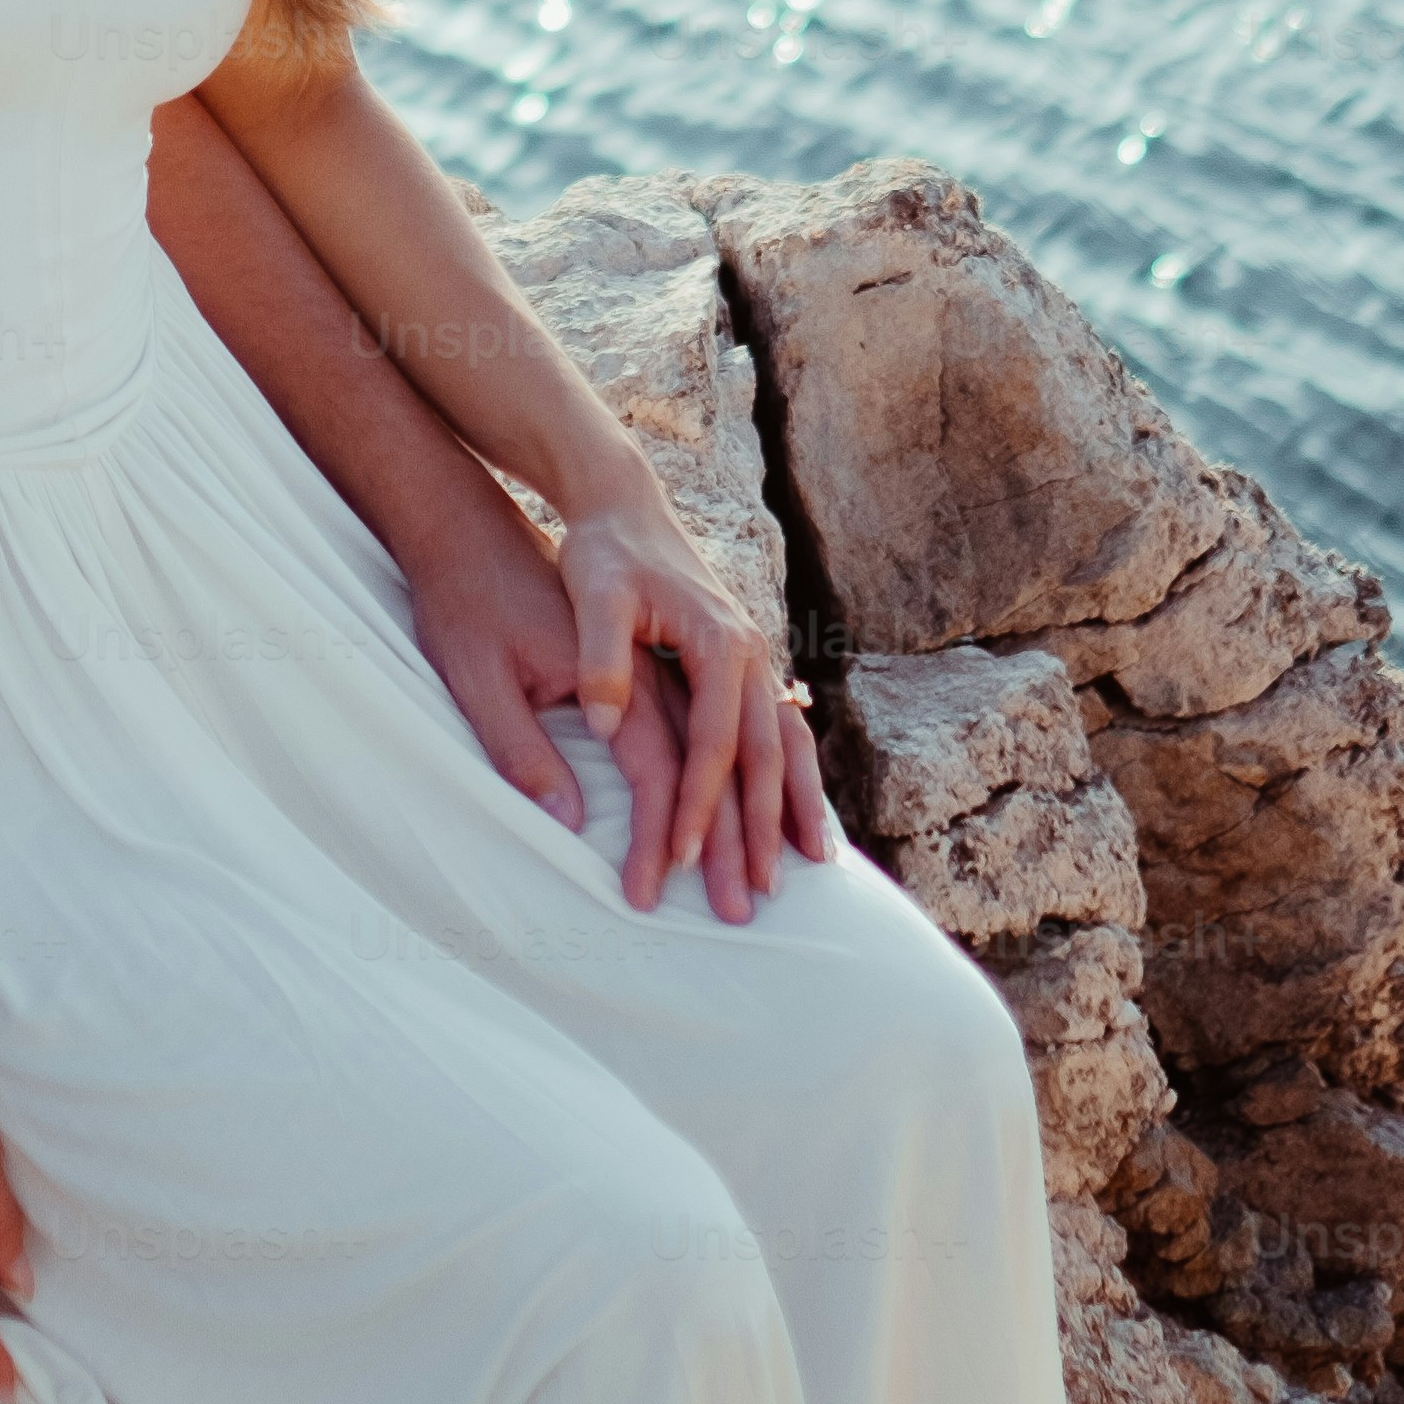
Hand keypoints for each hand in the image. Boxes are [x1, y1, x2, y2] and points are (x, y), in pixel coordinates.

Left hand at [552, 502, 847, 920]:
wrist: (624, 505)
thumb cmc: (604, 551)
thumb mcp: (595, 594)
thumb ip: (602, 660)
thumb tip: (607, 727)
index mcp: (720, 643)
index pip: (715, 744)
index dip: (699, 804)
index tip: (679, 857)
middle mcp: (752, 654)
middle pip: (765, 758)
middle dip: (760, 831)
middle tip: (751, 899)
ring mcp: (756, 660)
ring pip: (788, 747)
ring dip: (795, 810)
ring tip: (808, 869)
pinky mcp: (744, 667)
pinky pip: (780, 732)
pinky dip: (793, 778)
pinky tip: (799, 815)